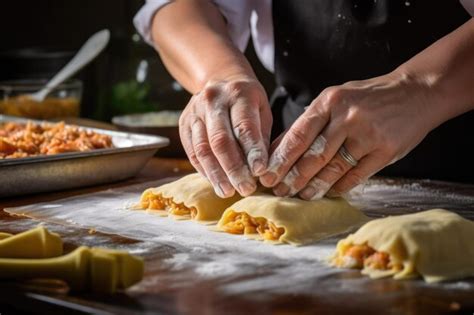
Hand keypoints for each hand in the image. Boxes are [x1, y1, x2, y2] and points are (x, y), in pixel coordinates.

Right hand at [179, 76, 271, 197]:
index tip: (259, 172)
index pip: (244, 126)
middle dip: (233, 168)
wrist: (219, 80)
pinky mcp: (184, 123)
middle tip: (245, 188)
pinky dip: (204, 170)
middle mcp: (213, 100)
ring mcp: (195, 111)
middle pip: (220, 140)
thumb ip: (260, 137)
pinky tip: (215, 182)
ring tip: (228, 191)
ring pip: (203, 148)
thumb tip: (261, 170)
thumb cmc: (247, 101)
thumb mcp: (261, 110)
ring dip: (216, 174)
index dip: (252, 151)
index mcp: (238, 93)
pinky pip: (192, 151)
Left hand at [260, 71, 439, 198]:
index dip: (280, 158)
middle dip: (292, 176)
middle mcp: (347, 117)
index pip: (298, 134)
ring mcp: (368, 134)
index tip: (266, 174)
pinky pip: (357, 175)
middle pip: (313, 155)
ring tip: (300, 195)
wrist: (416, 92)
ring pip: (333, 168)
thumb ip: (309, 122)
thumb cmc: (367, 98)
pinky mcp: (385, 151)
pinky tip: (328, 192)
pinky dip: (340, 186)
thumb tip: (279, 147)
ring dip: (314, 186)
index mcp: (330, 101)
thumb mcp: (336, 99)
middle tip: (279, 191)